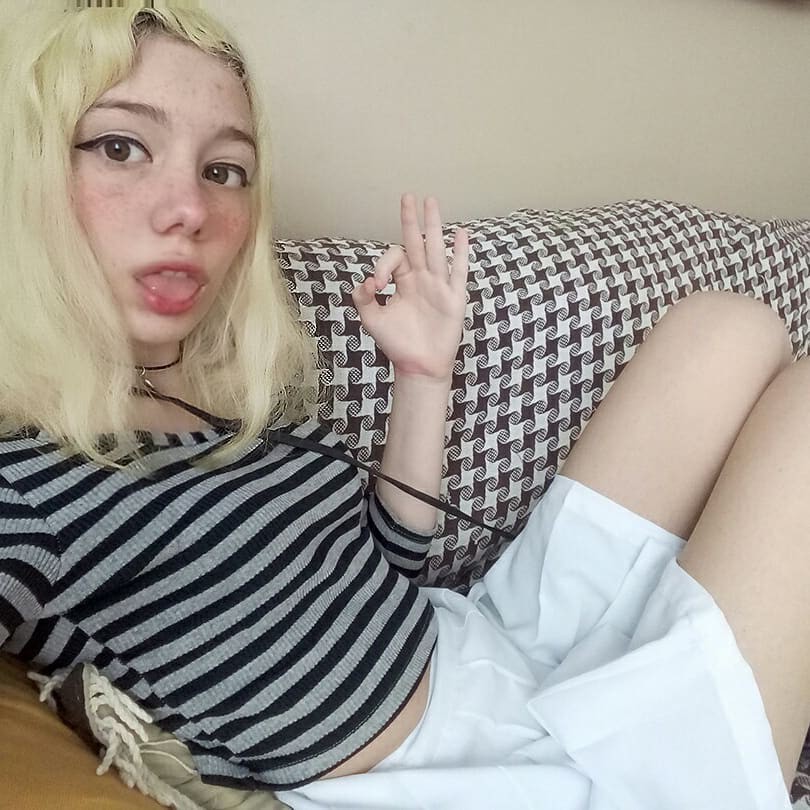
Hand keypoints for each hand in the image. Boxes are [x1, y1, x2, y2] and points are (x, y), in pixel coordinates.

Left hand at [351, 193, 468, 382]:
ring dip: (434, 226)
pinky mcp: (453, 298)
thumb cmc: (397, 344)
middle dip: (411, 221)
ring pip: (436, 250)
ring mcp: (438, 286)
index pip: (394, 259)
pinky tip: (461, 235)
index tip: (377, 284)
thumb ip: (363, 299)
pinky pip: (458, 272)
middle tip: (407, 197)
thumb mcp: (372, 320)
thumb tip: (365, 280)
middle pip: (417, 243)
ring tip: (431, 202)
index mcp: (402, 282)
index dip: (383, 264)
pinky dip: (461, 254)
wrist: (419, 365)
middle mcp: (421, 279)